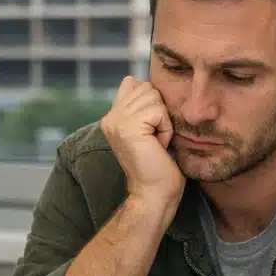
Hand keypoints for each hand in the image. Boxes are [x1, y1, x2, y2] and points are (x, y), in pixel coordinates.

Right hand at [100, 77, 183, 205]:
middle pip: (146, 87)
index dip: (150, 101)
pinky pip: (158, 111)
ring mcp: (116, 121)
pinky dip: (165, 129)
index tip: (150, 130)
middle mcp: (110, 117)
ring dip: (163, 121)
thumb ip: (142, 107)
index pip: (133, 82)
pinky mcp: (128, 127)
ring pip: (153, 97)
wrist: (153, 193)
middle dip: (159, 111)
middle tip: (154, 138)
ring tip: (155, 142)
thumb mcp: (147, 129)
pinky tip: (158, 146)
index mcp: (111, 117)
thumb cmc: (157, 165)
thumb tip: (152, 85)